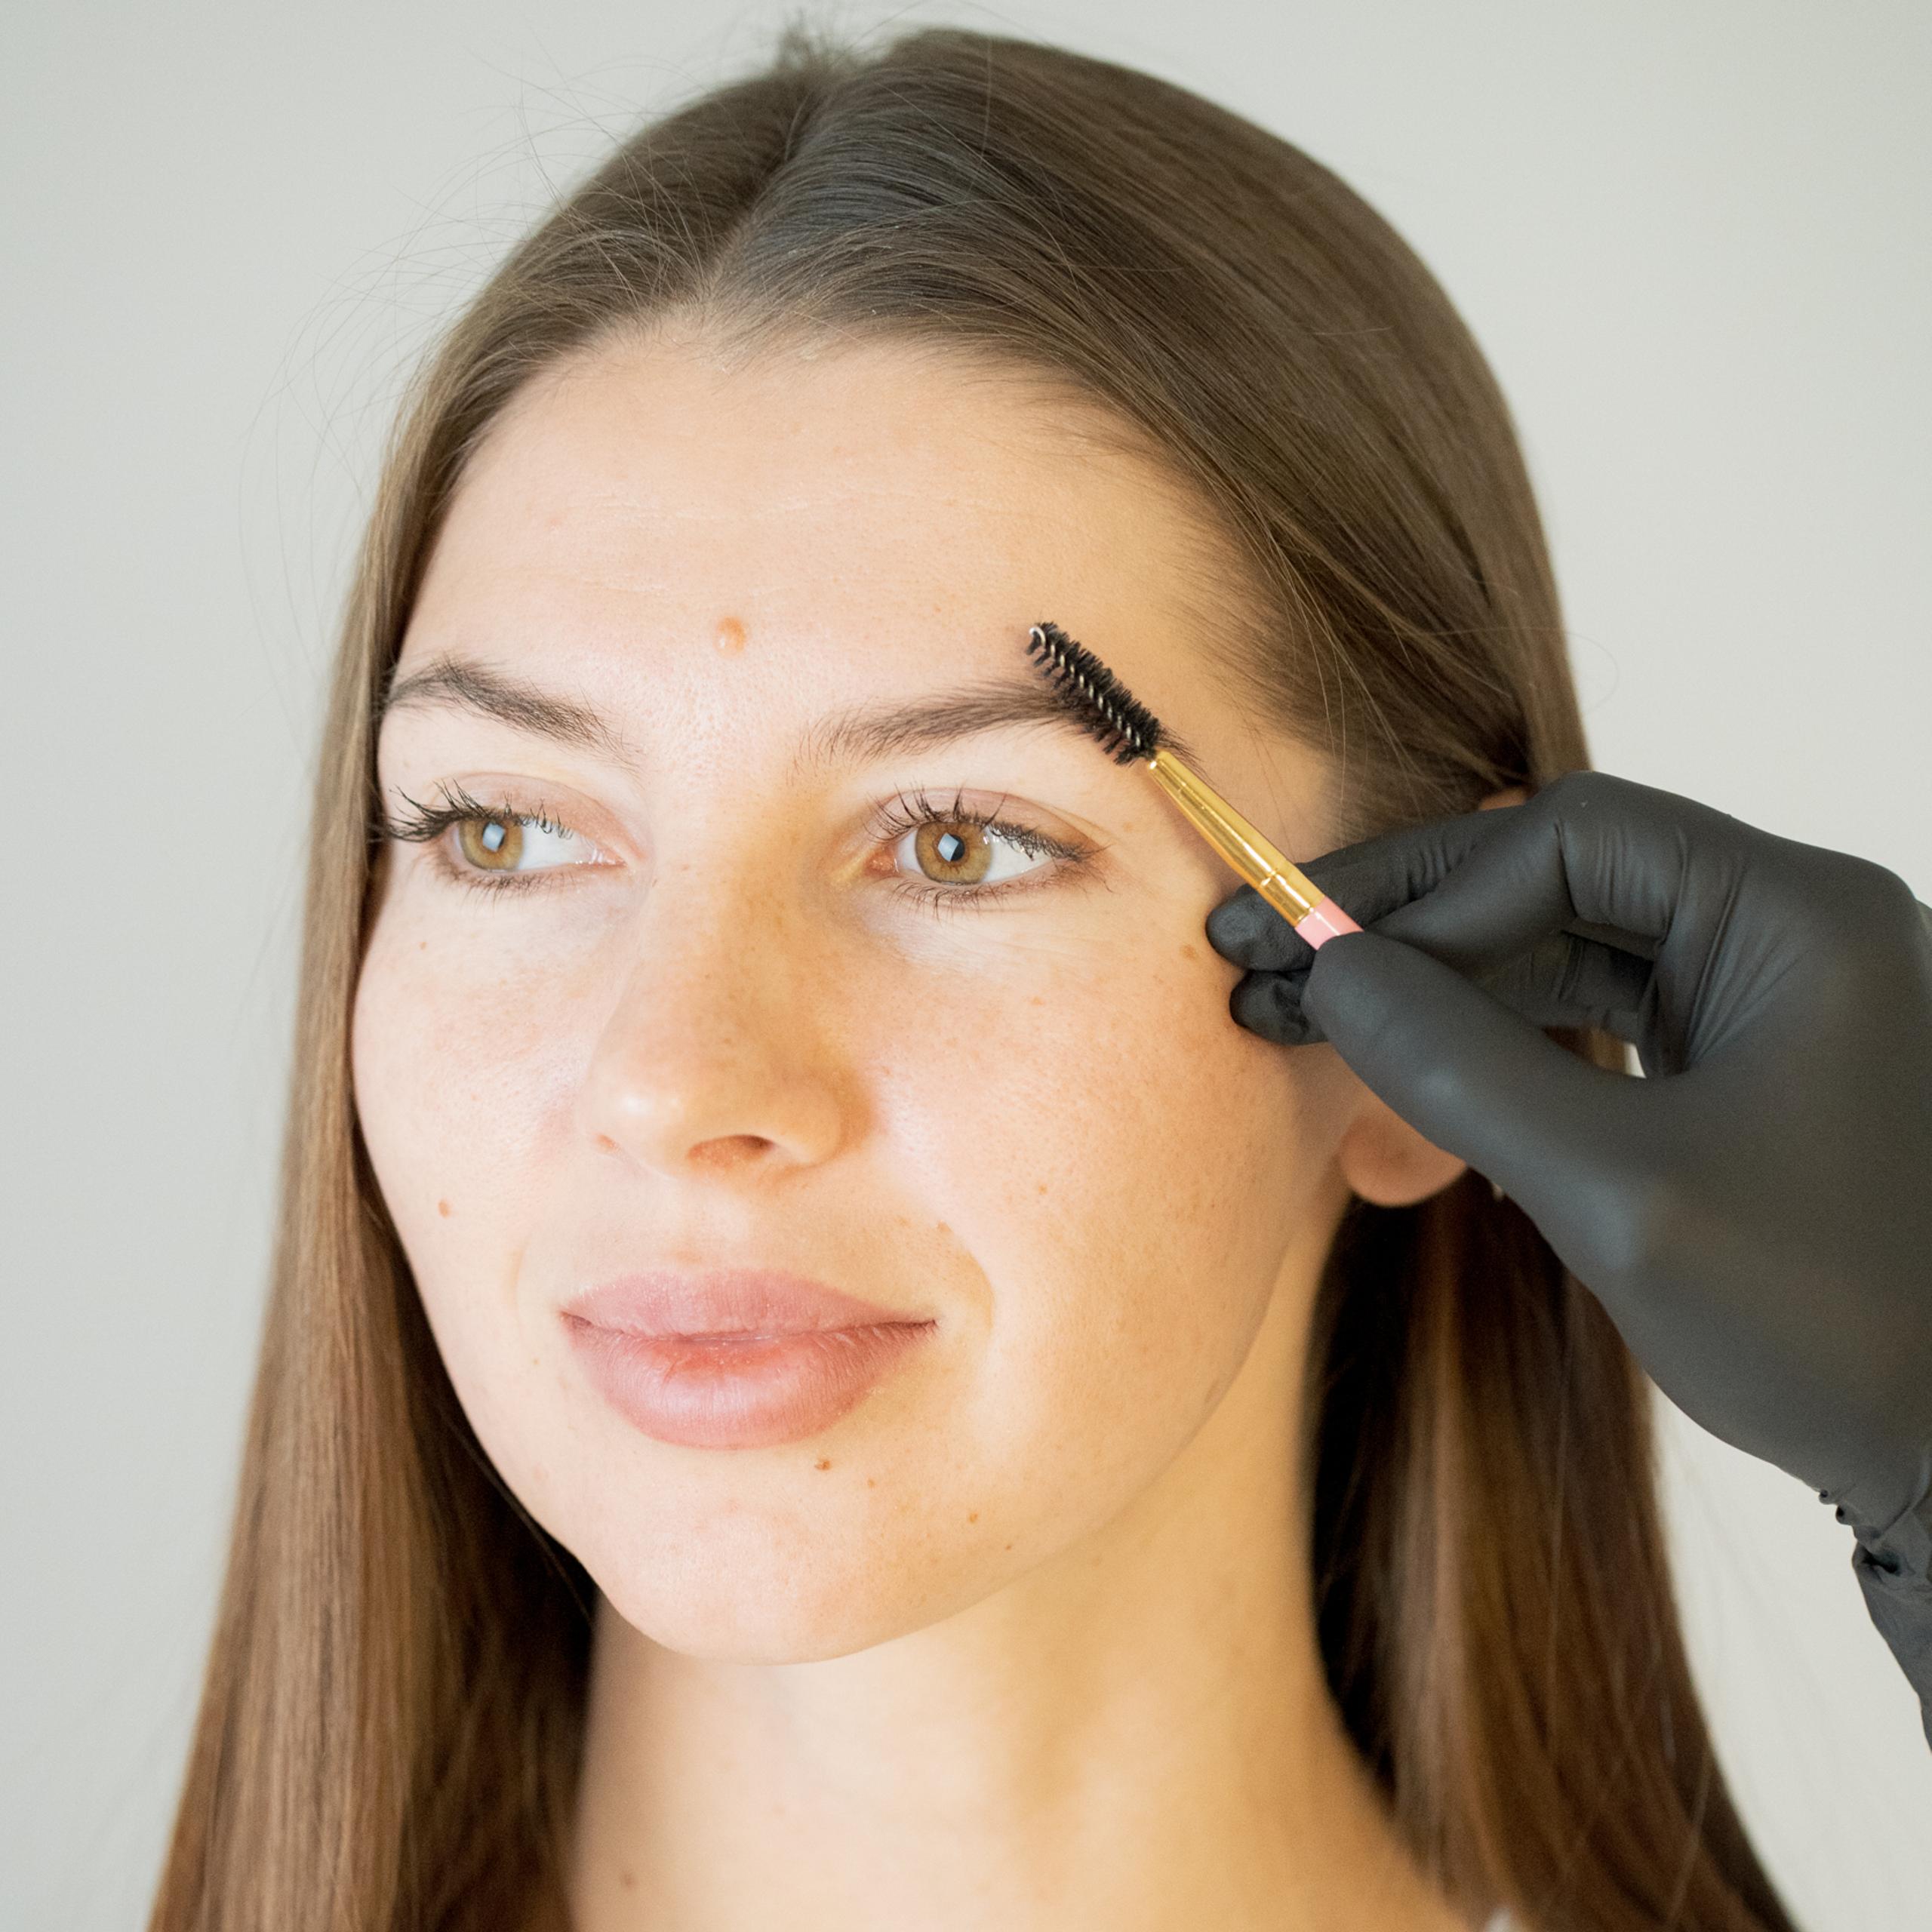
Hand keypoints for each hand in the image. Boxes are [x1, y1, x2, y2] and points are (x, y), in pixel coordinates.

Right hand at [1203, 770, 1931, 1539]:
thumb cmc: (1823, 1323)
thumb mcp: (1615, 1191)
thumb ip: (1461, 1066)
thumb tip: (1328, 971)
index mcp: (1796, 915)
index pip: (1569, 836)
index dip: (1429, 895)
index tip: (1323, 968)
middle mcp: (1787, 926)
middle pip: (1556, 871)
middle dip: (1407, 920)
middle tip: (1265, 953)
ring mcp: (1767, 992)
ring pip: (1563, 938)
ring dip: (1435, 976)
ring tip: (1304, 1013)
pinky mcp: (1743, 1060)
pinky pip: (1595, 1008)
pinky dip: (1494, 1031)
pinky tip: (1406, 1062)